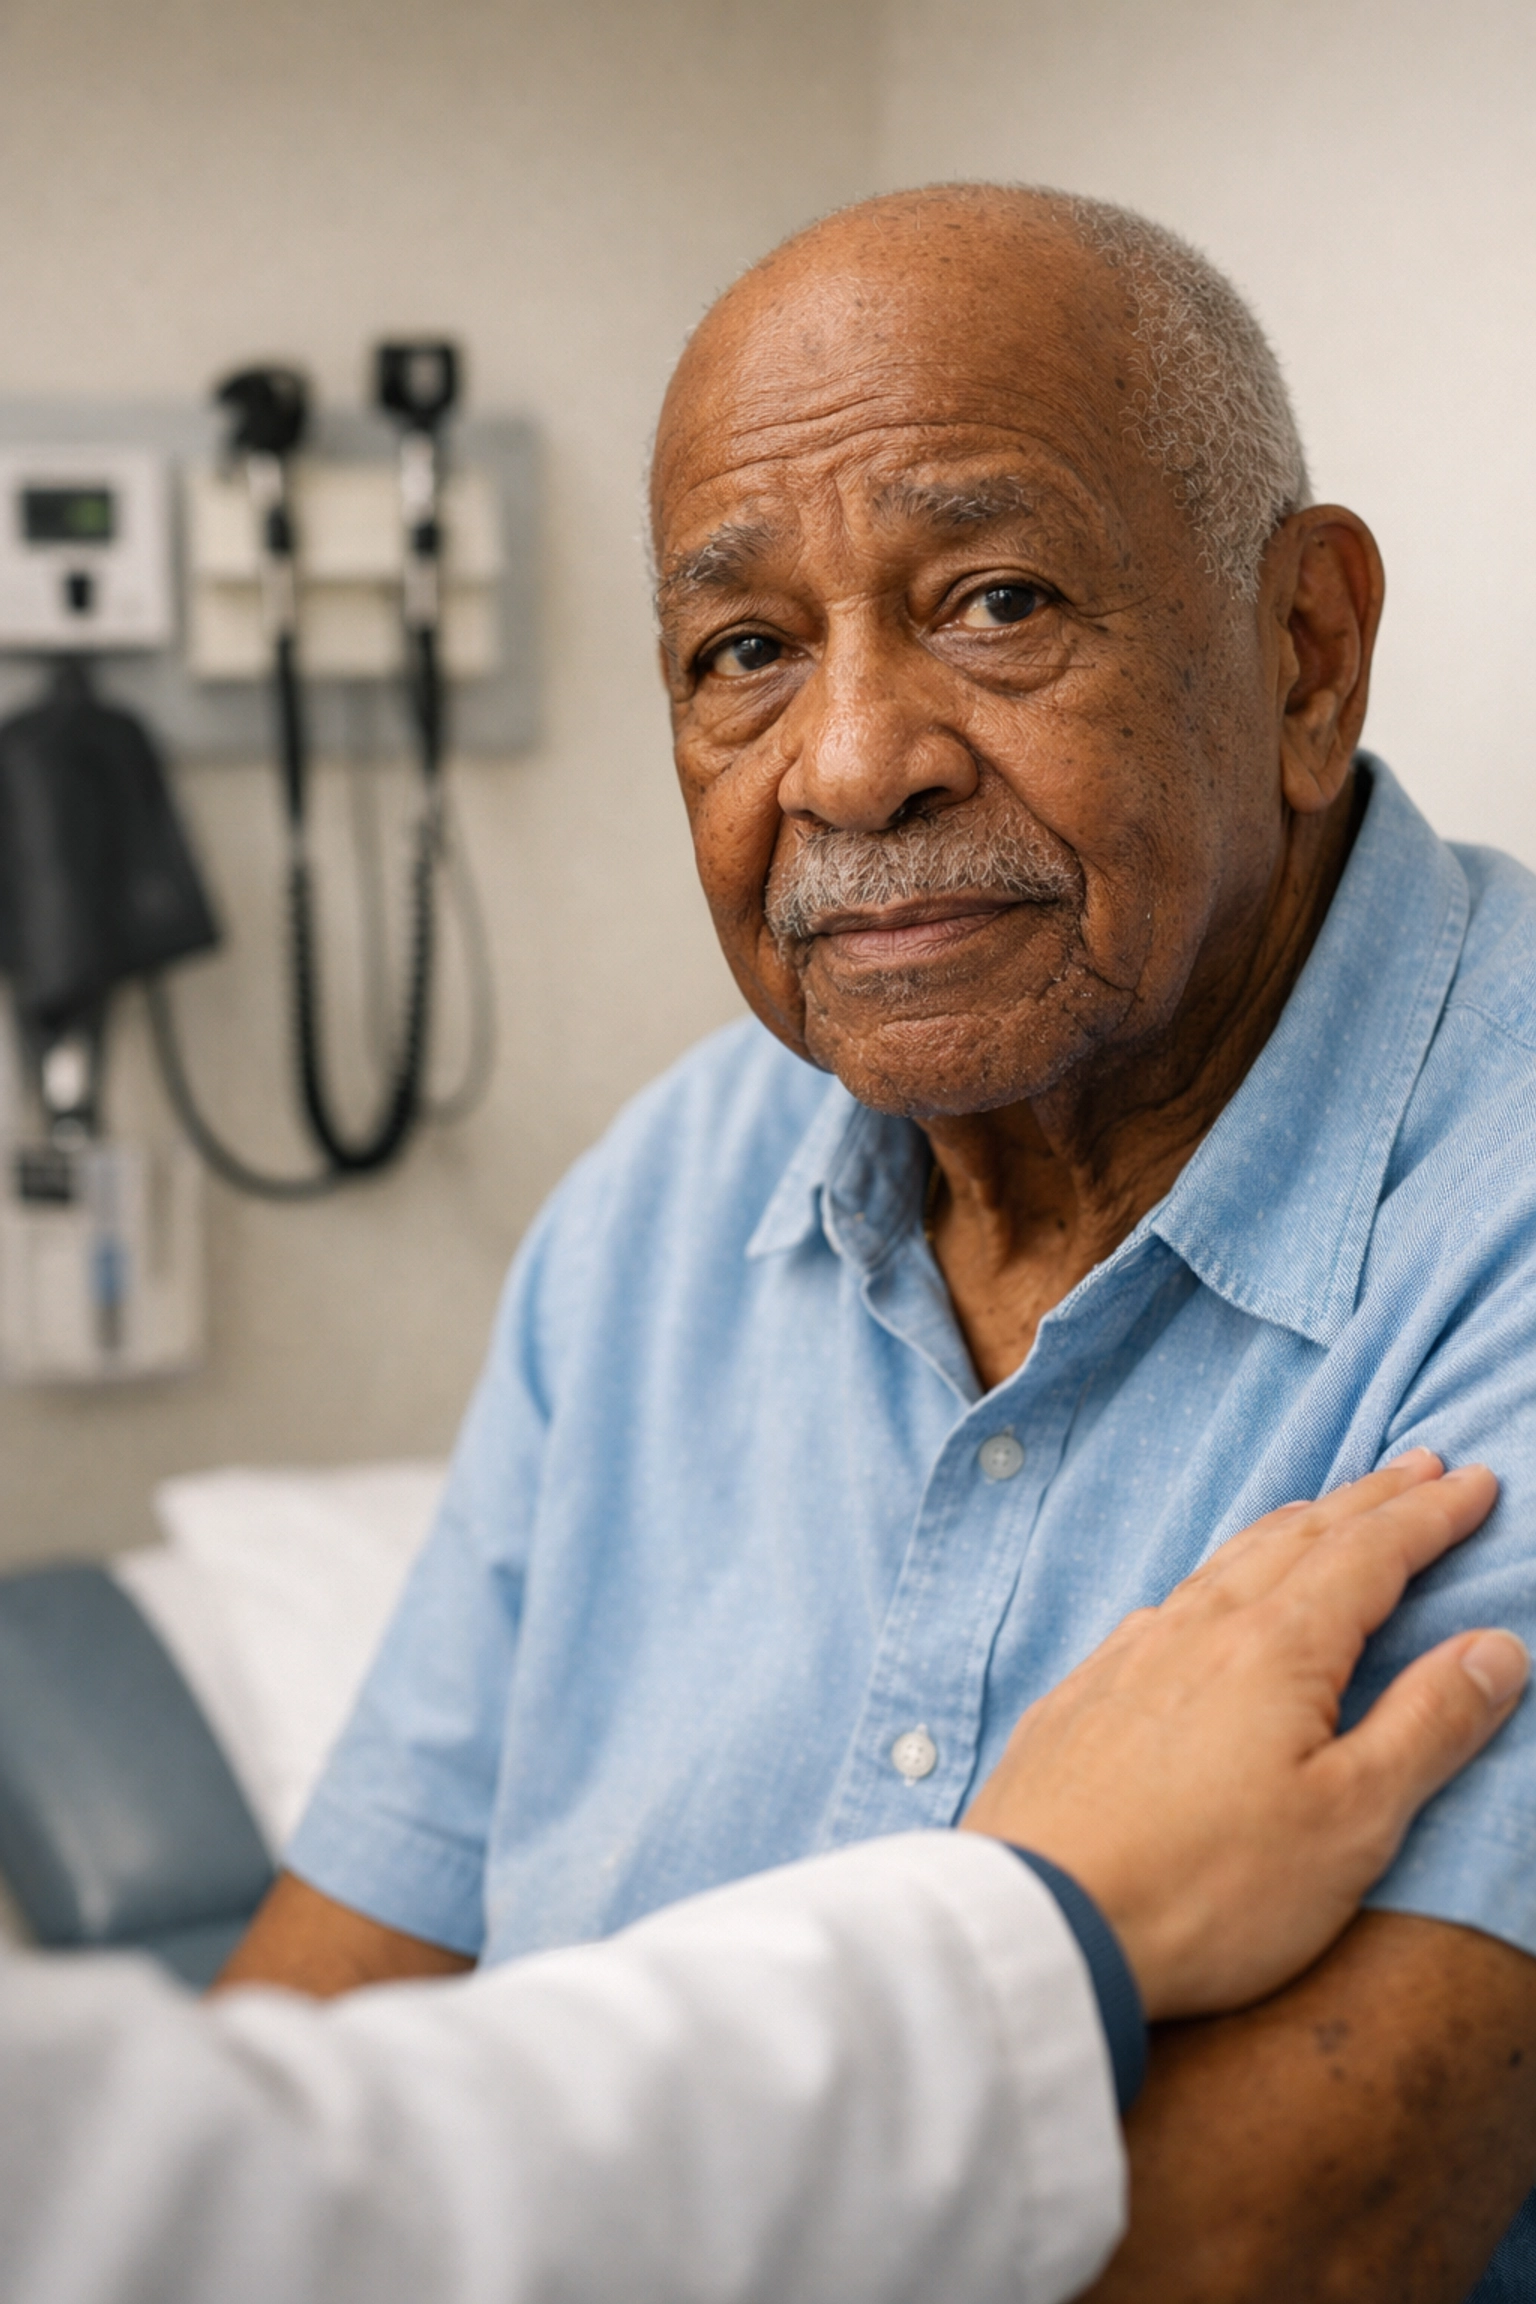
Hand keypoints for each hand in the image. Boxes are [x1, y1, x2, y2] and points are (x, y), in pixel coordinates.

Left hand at [962, 1452, 1526, 2021]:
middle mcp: (1198, 1629)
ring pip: (1224, 1563)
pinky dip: (1215, 1577)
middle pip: (1297, 1539)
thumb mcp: (1351, 1821)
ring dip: (1289, 1528)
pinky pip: (1165, 1605)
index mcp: (1276, 1647)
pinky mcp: (1083, 1697)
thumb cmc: (1208, 1888)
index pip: (1371, 1555)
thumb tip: (1495, 1646)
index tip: (1477, 1482)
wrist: (1041, 1922)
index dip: (1430, 1516)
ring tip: (1324, 1510)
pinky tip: (1206, 1598)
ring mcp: (1130, 1656)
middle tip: (1419, 1466)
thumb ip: (1428, 1726)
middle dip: (1368, 1500)